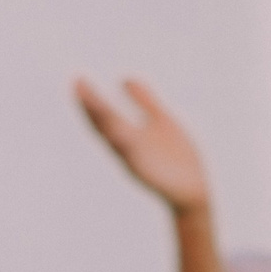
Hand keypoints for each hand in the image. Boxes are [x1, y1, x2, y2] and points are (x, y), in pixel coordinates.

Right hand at [75, 77, 210, 213]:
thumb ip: (144, 101)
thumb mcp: (160, 121)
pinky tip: (120, 132)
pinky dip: (129, 147)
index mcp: (129, 137)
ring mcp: (139, 161)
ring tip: (92, 103)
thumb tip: (125, 79)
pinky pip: (139, 159)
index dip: (91, 101)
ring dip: (106, 123)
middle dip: (92, 107)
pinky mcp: (153, 174)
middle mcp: (129, 150)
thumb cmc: (176, 160)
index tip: (78, 81)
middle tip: (77, 84)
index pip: (105, 117)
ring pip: (118, 140)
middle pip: (106, 126)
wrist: (193, 192)